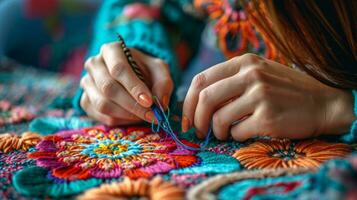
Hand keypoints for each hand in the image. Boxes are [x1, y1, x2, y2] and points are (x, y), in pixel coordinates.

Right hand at [80, 42, 172, 125]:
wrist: (133, 76)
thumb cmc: (145, 70)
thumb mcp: (159, 70)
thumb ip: (163, 83)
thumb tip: (159, 102)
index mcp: (111, 50)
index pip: (118, 69)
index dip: (134, 87)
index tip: (149, 102)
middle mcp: (94, 64)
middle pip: (108, 88)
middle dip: (132, 105)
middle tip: (151, 115)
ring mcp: (87, 82)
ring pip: (102, 104)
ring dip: (126, 115)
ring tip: (144, 116)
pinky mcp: (85, 100)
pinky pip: (99, 115)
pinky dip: (119, 121)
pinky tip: (132, 117)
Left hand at [182, 53, 354, 140]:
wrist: (323, 102)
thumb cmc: (285, 90)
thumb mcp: (259, 73)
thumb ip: (231, 80)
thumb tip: (198, 101)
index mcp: (244, 62)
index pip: (202, 79)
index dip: (189, 101)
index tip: (187, 117)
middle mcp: (251, 75)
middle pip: (206, 98)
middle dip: (196, 119)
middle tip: (198, 130)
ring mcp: (260, 95)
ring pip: (219, 118)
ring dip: (216, 131)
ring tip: (224, 133)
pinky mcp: (268, 116)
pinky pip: (237, 131)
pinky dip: (235, 136)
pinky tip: (244, 133)